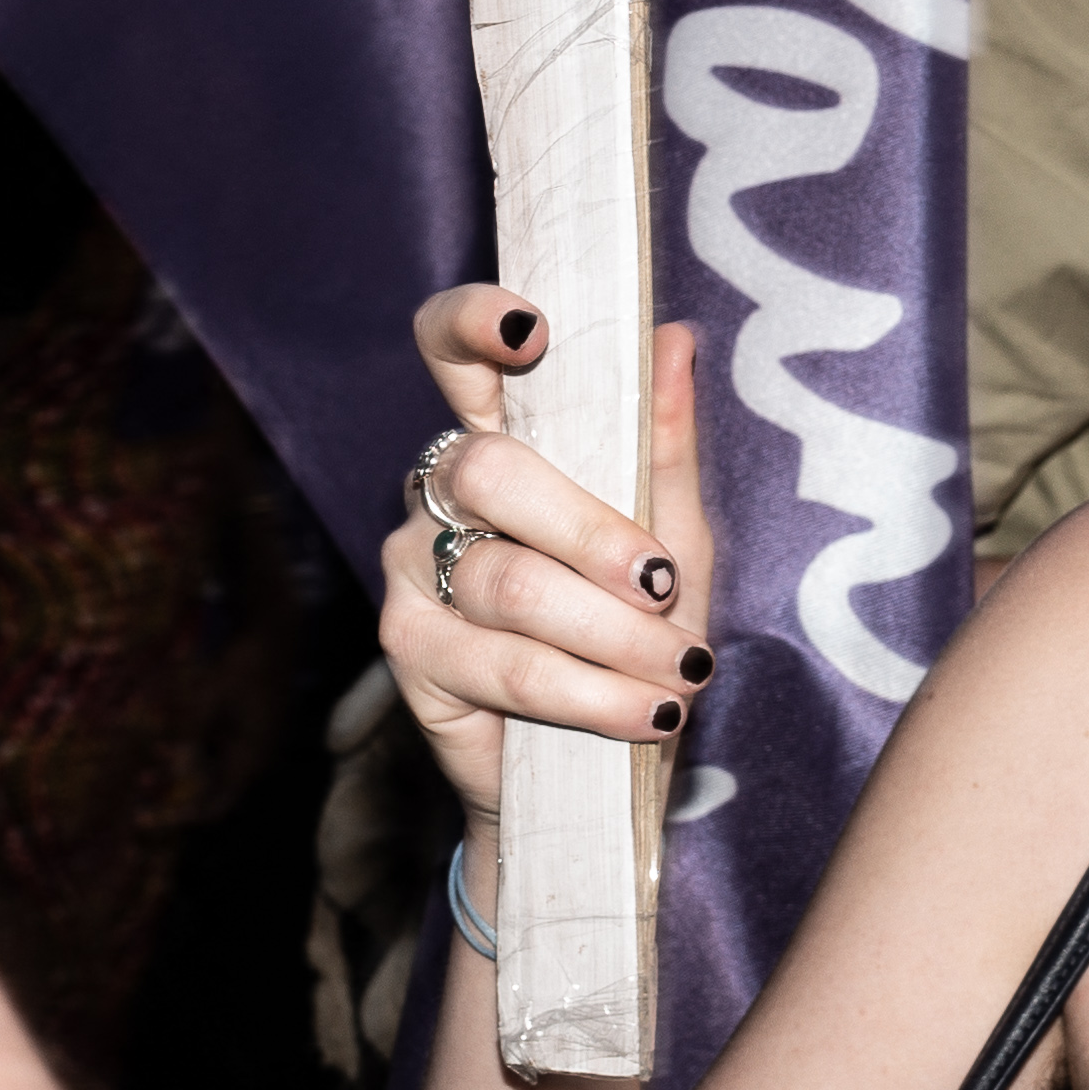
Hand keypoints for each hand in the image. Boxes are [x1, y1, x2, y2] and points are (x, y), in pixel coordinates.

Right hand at [378, 289, 710, 827]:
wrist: (598, 765)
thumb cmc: (633, 629)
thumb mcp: (674, 538)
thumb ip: (666, 446)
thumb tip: (676, 337)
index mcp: (500, 438)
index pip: (453, 351)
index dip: (472, 324)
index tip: (530, 330)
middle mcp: (440, 490)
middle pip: (490, 474)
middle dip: (592, 533)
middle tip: (665, 585)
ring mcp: (413, 565)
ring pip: (510, 583)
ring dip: (613, 636)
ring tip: (681, 671)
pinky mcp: (408, 647)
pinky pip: (505, 664)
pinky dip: (589, 692)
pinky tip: (642, 709)